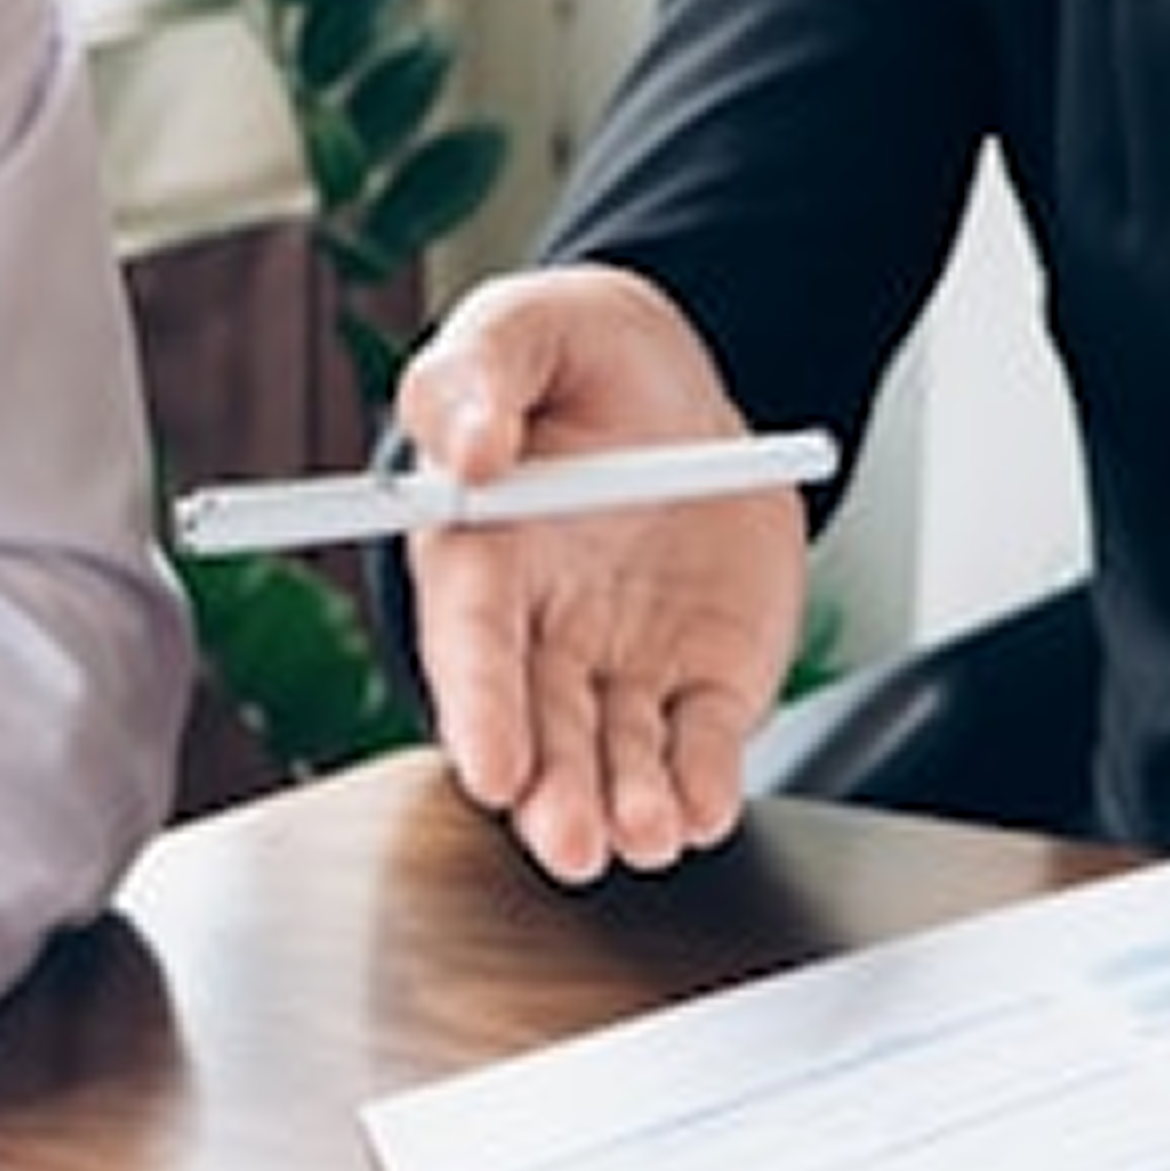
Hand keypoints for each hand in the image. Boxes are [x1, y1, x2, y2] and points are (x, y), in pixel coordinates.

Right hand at [386, 263, 814, 885]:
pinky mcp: (700, 683)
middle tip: (568, 841)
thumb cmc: (576, 359)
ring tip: (643, 836)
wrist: (681, 387)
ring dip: (626, 806)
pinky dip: (702, 786)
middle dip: (552, 795)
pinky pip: (701, 746)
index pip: (471, 647)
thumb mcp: (525, 329)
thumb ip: (477, 378)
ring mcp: (621, 668)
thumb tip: (466, 449)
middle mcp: (541, 634)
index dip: (479, 711)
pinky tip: (701, 812)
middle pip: (539, 731)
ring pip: (616, 757)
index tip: (492, 768)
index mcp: (481, 559)